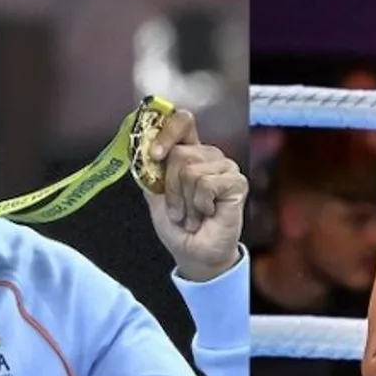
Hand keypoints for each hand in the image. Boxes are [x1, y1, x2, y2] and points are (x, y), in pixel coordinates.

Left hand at [143, 109, 246, 281]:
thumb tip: (138, 150)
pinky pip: (206, 184)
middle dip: (171, 188)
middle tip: (178, 210)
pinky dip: (200, 205)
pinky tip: (208, 213)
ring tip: (193, 215)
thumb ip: (149, 171)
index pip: (182, 122)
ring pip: (191, 171)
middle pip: (180, 153)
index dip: (167, 133)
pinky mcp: (237, 182)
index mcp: (190, 152)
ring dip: (185, 201)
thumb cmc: (178, 227)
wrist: (195, 253)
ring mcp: (225, 167)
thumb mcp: (155, 197)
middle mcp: (209, 155)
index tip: (155, 155)